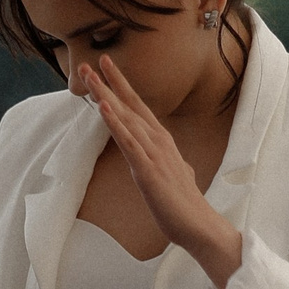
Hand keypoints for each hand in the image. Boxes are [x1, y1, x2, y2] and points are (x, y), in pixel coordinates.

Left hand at [77, 56, 242, 287]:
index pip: (139, 108)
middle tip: (91, 62)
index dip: (122, 86)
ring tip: (89, 78)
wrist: (199, 226)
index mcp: (162, 142)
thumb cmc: (183, 205)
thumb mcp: (172, 175)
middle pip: (130, 106)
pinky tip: (104, 107)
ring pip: (126, 118)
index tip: (106, 68)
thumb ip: (167, 162)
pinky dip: (115, 123)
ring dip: (107, 96)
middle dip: (110, 83)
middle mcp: (158, 141)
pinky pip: (128, 142)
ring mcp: (153, 154)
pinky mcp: (148, 170)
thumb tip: (167, 159)